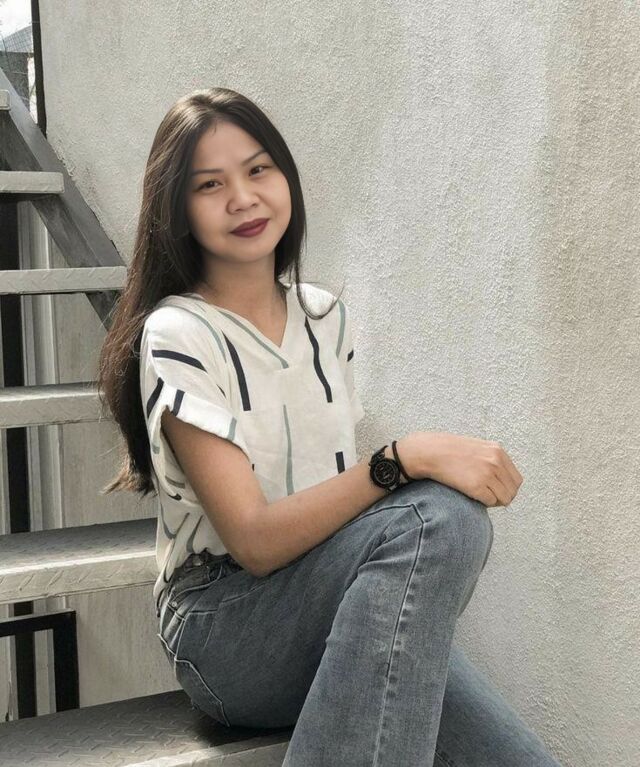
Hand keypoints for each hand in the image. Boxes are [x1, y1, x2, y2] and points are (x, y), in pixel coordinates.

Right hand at [399, 431, 523, 507]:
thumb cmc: (449, 451)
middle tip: (487, 496)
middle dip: (502, 497)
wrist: (430, 452)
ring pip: (504, 499)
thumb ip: (492, 459)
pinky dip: (483, 502)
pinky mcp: (477, 486)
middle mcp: (496, 461)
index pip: (516, 479)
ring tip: (479, 495)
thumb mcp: (477, 447)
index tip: (495, 491)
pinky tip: (472, 495)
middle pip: (512, 491)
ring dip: (493, 501)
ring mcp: (487, 474)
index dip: (507, 488)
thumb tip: (502, 480)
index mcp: (498, 451)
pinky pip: (490, 502)